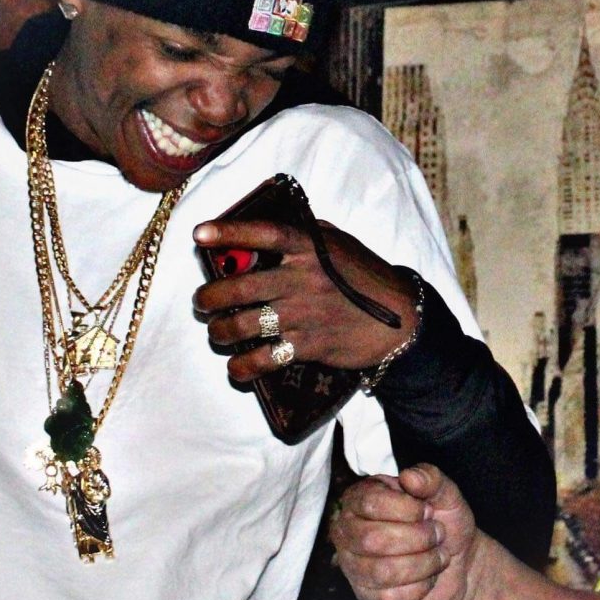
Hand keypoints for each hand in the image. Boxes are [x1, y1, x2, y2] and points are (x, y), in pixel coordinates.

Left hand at [191, 217, 417, 384]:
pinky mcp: (310, 345)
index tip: (199, 233)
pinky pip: (265, 359)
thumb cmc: (365, 277)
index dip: (229, 232)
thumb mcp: (339, 244)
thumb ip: (305, 236)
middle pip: (240, 286)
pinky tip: (236, 367)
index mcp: (310, 247)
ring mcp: (305, 314)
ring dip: (220, 331)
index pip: (264, 234)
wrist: (400, 319)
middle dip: (210, 296)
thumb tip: (265, 234)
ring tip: (218, 332)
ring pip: (244, 324)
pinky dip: (243, 366)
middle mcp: (304, 279)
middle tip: (202, 302)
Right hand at [329, 464, 481, 599]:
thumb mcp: (446, 494)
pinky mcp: (368, 597)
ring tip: (437, 556)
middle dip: (417, 539)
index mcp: (360, 499)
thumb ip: (430, 479)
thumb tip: (409, 477)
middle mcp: (348, 533)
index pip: (370, 503)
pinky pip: (391, 598)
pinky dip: (421, 587)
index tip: (428, 511)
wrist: (461, 563)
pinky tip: (427, 577)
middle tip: (438, 535)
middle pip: (372, 540)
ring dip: (423, 564)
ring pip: (382, 572)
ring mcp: (354, 567)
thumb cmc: (445, 523)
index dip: (406, 509)